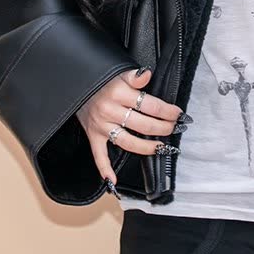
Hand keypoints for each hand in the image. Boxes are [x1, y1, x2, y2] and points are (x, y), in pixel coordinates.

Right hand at [76, 67, 185, 186]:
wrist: (75, 84)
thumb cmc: (101, 79)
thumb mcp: (118, 72)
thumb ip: (135, 76)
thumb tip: (148, 74)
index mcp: (119, 94)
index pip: (150, 106)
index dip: (167, 111)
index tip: (178, 114)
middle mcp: (110, 111)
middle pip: (143, 125)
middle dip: (163, 128)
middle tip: (175, 128)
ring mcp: (102, 126)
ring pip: (128, 142)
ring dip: (146, 147)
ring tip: (161, 147)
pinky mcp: (93, 136)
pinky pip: (99, 155)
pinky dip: (104, 169)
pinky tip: (113, 181)